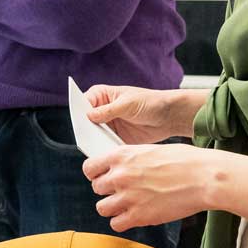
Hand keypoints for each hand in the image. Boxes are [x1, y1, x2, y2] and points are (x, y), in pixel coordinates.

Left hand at [82, 143, 247, 231]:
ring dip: (113, 208)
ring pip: (102, 208)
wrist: (205, 178)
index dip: (96, 174)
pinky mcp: (139, 216)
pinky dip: (123, 222)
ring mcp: (128, 197)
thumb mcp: (152, 150)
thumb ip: (132, 159)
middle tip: (123, 191)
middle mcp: (120, 176)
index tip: (103, 177)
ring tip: (128, 205)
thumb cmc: (186, 161)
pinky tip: (134, 216)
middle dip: (108, 191)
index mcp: (122, 155)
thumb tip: (121, 166)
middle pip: (96, 188)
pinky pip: (116, 224)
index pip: (89, 167)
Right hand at [83, 85, 202, 143]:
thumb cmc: (149, 102)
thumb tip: (88, 115)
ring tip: (97, 146)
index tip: (81, 122)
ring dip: (95, 140)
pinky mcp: (115, 137)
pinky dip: (104, 148)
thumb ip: (108, 110)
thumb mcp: (127, 104)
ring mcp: (108, 125)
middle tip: (87, 137)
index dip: (80, 112)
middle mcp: (101, 110)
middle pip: (86, 121)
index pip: (83, 103)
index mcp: (102, 96)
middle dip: (86, 129)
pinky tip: (106, 152)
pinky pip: (105, 144)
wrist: (168, 117)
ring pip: (94, 134)